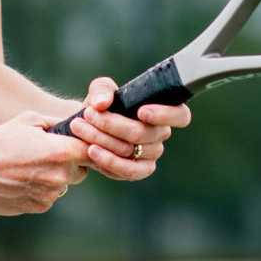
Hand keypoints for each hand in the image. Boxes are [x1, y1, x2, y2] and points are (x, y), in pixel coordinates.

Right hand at [0, 111, 89, 215]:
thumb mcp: (29, 120)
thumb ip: (56, 124)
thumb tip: (73, 126)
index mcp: (60, 152)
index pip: (90, 150)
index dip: (86, 146)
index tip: (77, 143)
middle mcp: (59, 176)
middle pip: (80, 170)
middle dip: (70, 162)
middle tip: (50, 153)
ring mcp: (49, 195)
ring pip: (63, 184)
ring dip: (54, 177)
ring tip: (29, 166)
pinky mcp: (38, 207)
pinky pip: (48, 196)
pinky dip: (40, 189)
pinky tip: (21, 179)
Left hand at [65, 76, 191, 180]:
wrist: (86, 130)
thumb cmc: (101, 107)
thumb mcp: (100, 91)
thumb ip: (102, 90)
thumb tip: (102, 103)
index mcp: (160, 112)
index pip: (180, 115)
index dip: (165, 115)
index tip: (141, 111)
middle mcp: (160, 134)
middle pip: (144, 133)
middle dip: (113, 123)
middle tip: (88, 113)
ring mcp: (151, 155)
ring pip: (131, 150)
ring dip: (103, 139)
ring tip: (80, 128)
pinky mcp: (139, 171)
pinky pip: (128, 171)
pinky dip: (108, 161)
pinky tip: (91, 151)